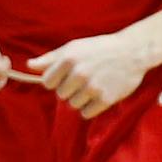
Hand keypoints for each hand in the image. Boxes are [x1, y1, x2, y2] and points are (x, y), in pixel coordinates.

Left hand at [28, 30, 152, 118]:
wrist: (132, 51)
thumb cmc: (99, 48)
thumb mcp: (73, 48)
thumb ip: (49, 58)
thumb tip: (29, 65)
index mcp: (68, 59)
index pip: (47, 83)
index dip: (55, 81)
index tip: (66, 76)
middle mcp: (79, 74)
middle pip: (60, 95)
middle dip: (69, 89)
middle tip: (83, 80)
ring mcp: (93, 88)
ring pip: (73, 105)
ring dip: (80, 99)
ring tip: (92, 86)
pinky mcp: (105, 99)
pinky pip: (86, 113)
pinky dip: (90, 108)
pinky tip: (98, 95)